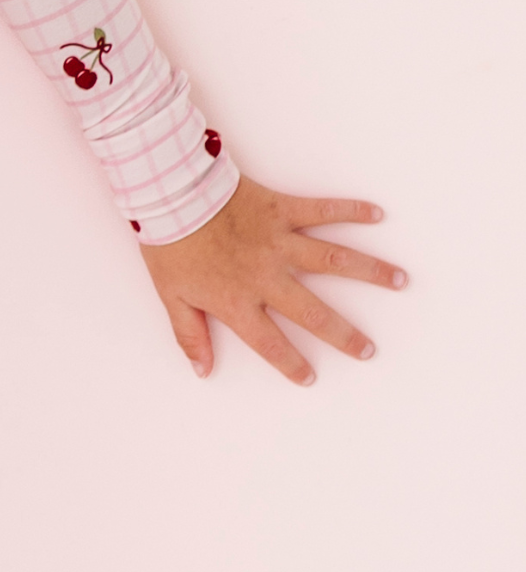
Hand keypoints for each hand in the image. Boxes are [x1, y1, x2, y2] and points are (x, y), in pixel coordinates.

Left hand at [140, 175, 406, 384]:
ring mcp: (279, 241)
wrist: (169, 194)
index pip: (269, 342)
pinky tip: (376, 214)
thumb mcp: (171, 295)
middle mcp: (267, 275)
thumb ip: (189, 334)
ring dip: (370, 271)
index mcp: (238, 300)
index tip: (309, 377)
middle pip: (313, 311)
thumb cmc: (169, 244)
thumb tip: (202, 370)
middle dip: (344, 333)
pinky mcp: (281, 210)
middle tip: (368, 349)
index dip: (290, 363)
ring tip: (400, 281)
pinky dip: (349, 210)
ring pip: (334, 259)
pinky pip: (322, 210)